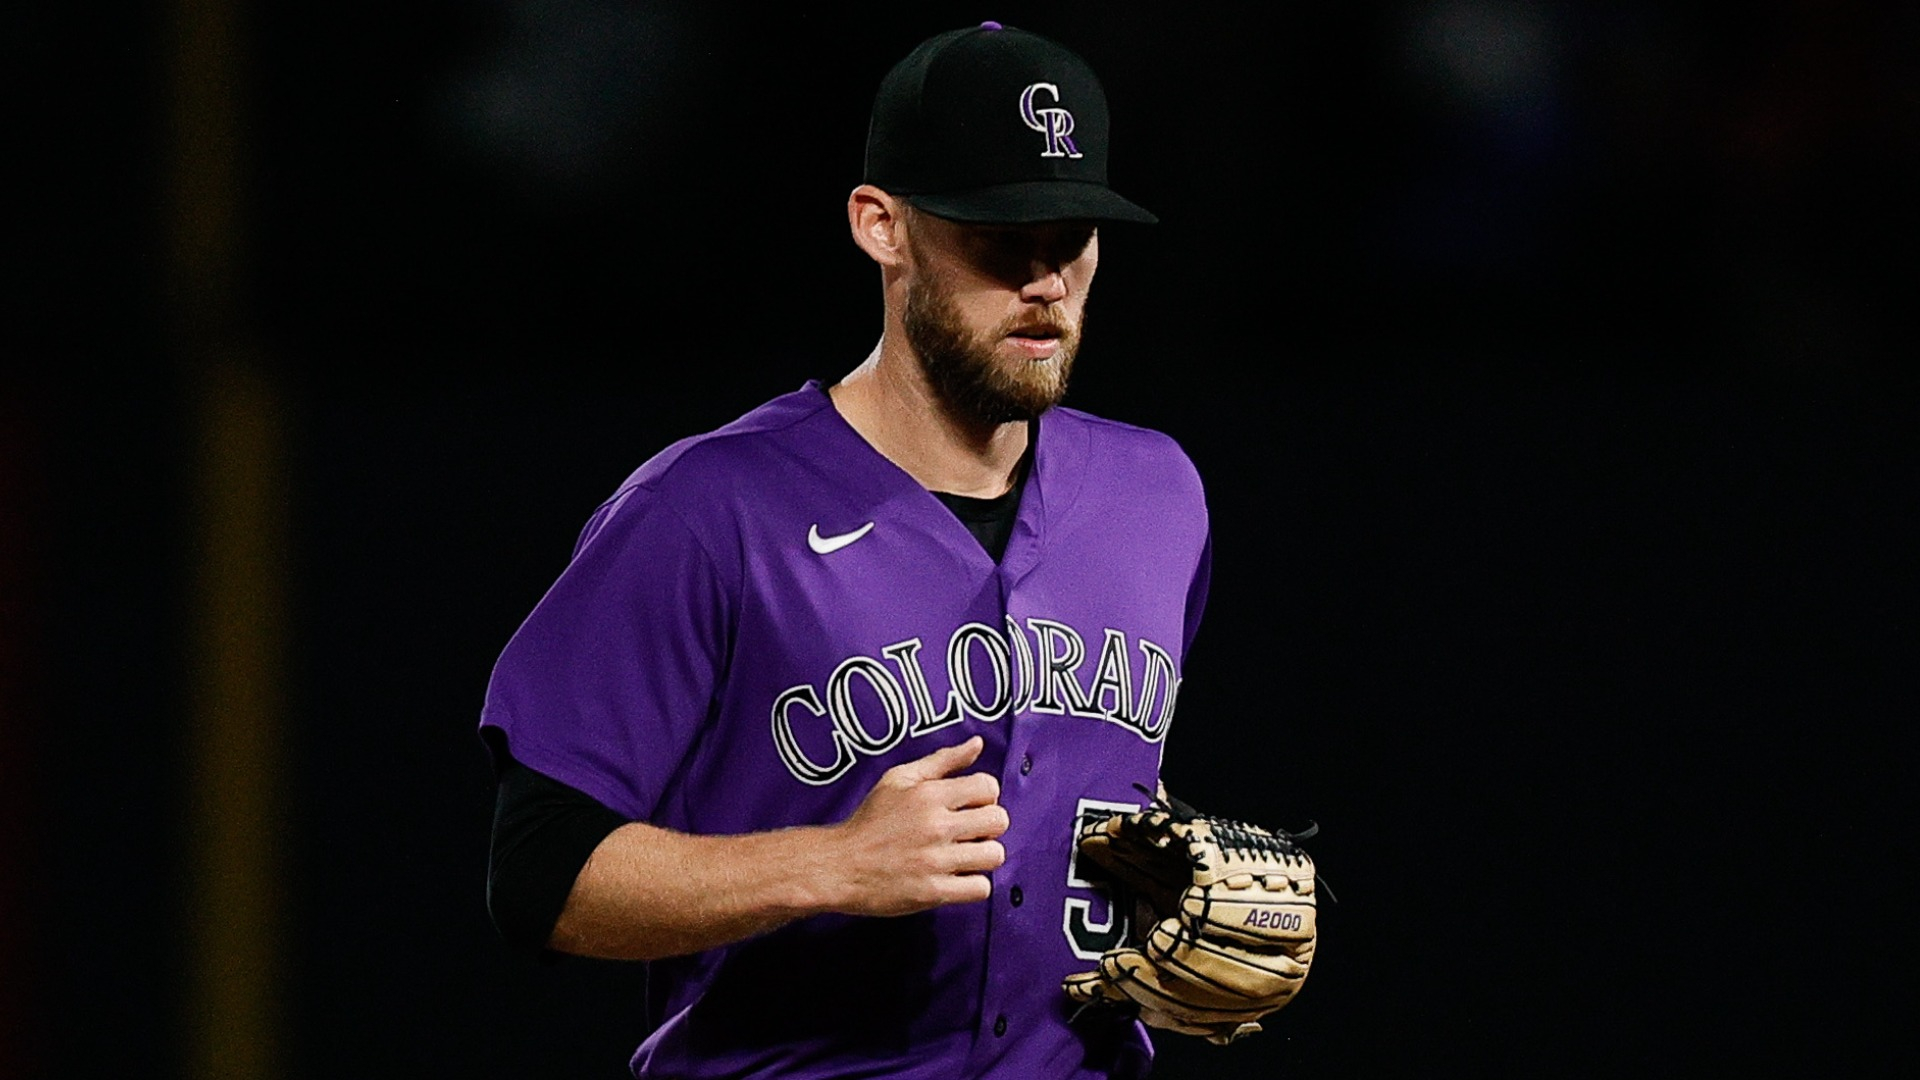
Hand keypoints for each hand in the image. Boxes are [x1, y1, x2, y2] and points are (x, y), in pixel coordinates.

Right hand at [821, 736, 1008, 916]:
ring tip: (965, 856)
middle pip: (998, 820)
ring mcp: (936, 861)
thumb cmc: (870, 821)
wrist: (839, 865)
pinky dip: (974, 885)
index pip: (988, 787)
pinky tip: (958, 878)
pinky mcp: (933, 892)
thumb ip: (941, 760)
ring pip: (993, 855)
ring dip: (984, 855)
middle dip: (989, 825)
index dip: (985, 796)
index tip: (971, 806)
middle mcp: (935, 825)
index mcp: (929, 795)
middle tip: (971, 832)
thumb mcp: (899, 779)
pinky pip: (980, 888)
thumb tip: (977, 744)